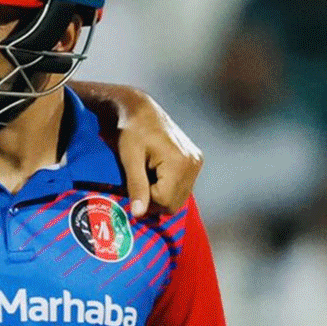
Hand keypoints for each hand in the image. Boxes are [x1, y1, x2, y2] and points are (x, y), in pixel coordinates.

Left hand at [113, 87, 202, 217]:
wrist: (140, 111)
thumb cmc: (131, 132)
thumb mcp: (130, 159)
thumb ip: (136, 186)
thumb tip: (139, 214)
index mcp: (180, 163)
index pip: (165, 201)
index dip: (146, 200)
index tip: (133, 188)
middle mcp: (193, 164)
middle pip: (174, 204)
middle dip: (154, 200)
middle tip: (139, 184)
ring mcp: (196, 163)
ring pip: (179, 198)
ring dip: (160, 194)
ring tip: (147, 176)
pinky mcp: (195, 161)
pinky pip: (182, 188)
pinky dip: (167, 187)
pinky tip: (156, 173)